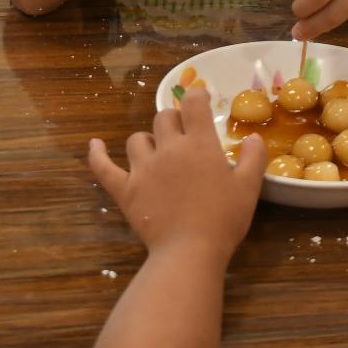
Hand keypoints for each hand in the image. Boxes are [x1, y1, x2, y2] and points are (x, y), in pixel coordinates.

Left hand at [87, 86, 263, 258]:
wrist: (190, 250)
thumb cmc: (223, 219)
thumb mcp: (249, 188)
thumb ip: (253, 159)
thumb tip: (253, 137)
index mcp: (199, 144)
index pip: (193, 103)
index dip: (196, 96)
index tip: (200, 100)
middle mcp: (168, 148)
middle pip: (163, 117)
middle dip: (173, 120)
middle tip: (183, 135)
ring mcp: (143, 168)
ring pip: (137, 140)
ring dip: (147, 141)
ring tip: (156, 152)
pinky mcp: (125, 189)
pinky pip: (104, 167)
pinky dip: (97, 155)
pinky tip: (95, 145)